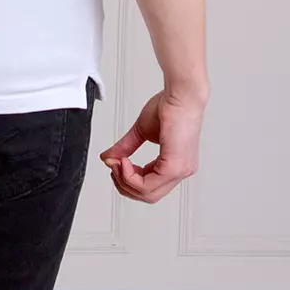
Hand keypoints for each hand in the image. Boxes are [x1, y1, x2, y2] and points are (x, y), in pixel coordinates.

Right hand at [99, 89, 205, 203]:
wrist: (181, 94)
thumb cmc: (170, 106)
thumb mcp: (141, 131)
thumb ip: (125, 147)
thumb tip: (108, 159)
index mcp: (175, 164)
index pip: (150, 186)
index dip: (129, 179)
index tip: (115, 164)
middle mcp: (181, 170)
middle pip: (148, 195)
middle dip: (125, 184)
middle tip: (113, 166)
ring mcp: (179, 171)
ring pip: (147, 193)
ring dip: (125, 180)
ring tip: (117, 162)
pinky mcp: (174, 167)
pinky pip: (147, 185)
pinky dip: (130, 176)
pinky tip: (124, 161)